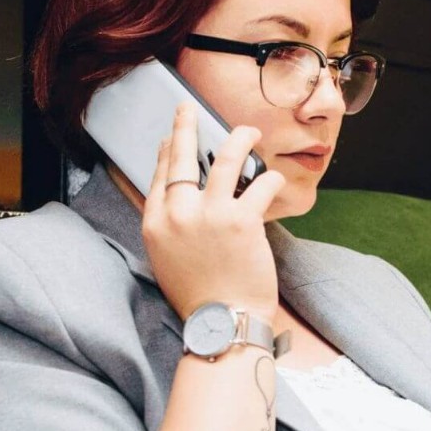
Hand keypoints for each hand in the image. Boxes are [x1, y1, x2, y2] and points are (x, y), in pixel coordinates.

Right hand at [143, 102, 285, 321]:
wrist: (223, 323)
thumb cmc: (200, 297)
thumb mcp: (166, 259)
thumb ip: (168, 227)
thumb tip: (178, 199)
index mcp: (155, 223)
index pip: (160, 174)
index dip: (168, 151)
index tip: (174, 137)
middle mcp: (179, 214)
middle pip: (182, 156)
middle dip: (185, 125)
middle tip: (188, 108)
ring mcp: (211, 214)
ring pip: (227, 158)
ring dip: (240, 138)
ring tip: (250, 131)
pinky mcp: (242, 219)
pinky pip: (261, 184)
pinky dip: (270, 180)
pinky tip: (274, 179)